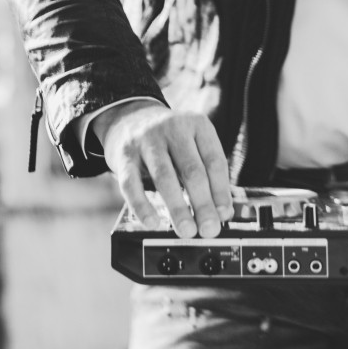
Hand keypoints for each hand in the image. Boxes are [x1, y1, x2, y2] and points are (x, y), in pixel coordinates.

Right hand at [93, 102, 234, 238]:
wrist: (128, 117)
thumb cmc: (168, 140)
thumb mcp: (192, 146)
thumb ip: (208, 175)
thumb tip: (221, 213)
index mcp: (197, 125)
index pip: (214, 161)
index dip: (221, 192)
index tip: (223, 216)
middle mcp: (173, 128)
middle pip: (192, 170)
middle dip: (203, 204)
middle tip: (209, 230)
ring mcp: (146, 140)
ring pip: (164, 177)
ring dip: (178, 208)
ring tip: (187, 230)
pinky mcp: (124, 154)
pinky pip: (132, 183)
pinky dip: (142, 206)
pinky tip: (152, 222)